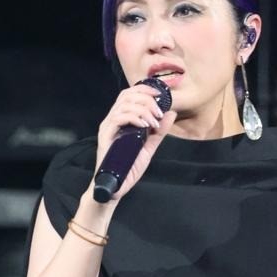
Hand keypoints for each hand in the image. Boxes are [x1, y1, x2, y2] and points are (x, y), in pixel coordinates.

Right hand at [94, 83, 176, 199]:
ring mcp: (107, 128)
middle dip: (146, 99)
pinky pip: (118, 118)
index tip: (160, 94)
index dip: (145, 90)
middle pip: (127, 96)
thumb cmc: (128, 167)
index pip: (129, 95)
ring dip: (143, 109)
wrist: (116, 187)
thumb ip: (159, 131)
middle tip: (159, 112)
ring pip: (124, 105)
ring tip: (154, 122)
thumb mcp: (149, 147)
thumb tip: (171, 114)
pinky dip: (134, 118)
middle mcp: (112, 120)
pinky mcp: (105, 136)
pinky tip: (145, 126)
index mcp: (120, 120)